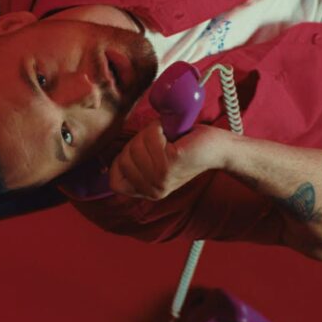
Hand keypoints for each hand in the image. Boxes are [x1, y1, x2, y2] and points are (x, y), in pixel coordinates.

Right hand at [109, 121, 231, 199]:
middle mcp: (154, 189)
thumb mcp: (153, 160)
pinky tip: (171, 136)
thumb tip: (105, 161)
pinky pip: (149, 139)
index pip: (115, 182)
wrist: (216, 147)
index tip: (140, 152)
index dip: (122, 162)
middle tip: (160, 142)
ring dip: (149, 135)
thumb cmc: (184, 147)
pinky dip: (157, 130)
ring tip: (166, 139)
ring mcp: (161, 178)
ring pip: (134, 148)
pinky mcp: (170, 164)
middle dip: (138, 143)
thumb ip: (134, 163)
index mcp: (148, 191)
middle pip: (123, 159)